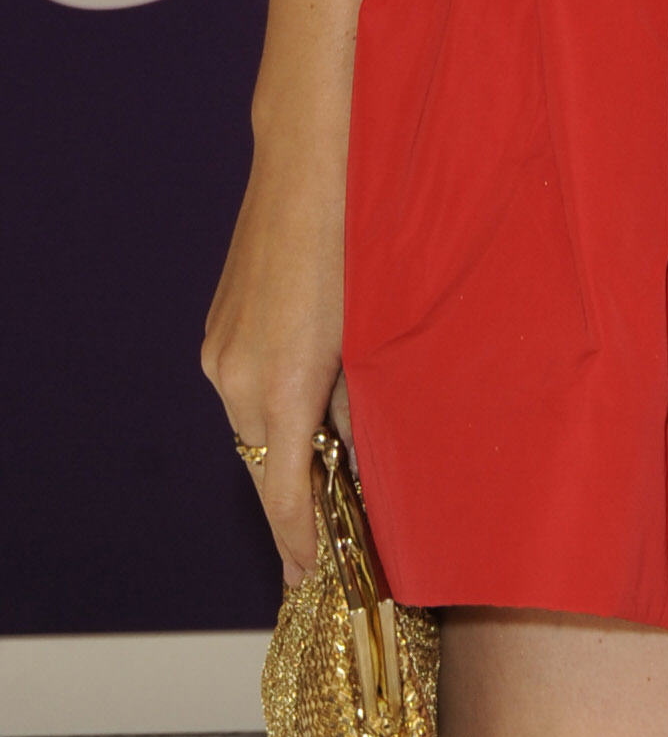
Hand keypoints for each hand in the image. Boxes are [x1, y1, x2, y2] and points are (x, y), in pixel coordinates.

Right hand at [201, 145, 350, 582]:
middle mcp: (236, 376)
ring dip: (294, 443)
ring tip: (344, 454)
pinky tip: (321, 390)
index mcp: (281, 386)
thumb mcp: (379, 330)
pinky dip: (280, 402)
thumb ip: (369, 401)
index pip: (284, 493)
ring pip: (258, 425)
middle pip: (269, 465)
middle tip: (347, 527)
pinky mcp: (219, 326)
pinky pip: (248, 388)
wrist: (313, 156)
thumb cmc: (362, 235)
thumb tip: (366, 454)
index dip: (300, 542)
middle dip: (303, 496)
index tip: (310, 580)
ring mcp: (220, 350)